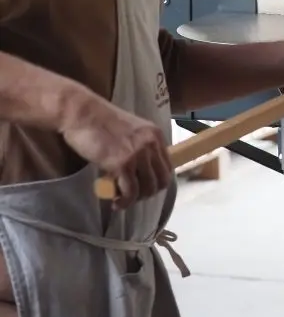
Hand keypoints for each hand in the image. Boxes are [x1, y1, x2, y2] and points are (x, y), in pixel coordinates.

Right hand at [58, 87, 172, 210]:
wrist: (82, 113)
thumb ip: (139, 147)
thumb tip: (140, 169)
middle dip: (148, 193)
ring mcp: (138, 154)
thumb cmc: (100, 122)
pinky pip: (130, 191)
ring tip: (121, 200)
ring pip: (148, 188)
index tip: (142, 187)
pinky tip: (115, 203)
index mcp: (155, 135)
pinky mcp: (122, 163)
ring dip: (135, 199)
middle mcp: (151, 144)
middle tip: (132, 195)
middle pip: (161, 180)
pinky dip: (124, 201)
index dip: (156, 182)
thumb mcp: (130, 132)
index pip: (167, 167)